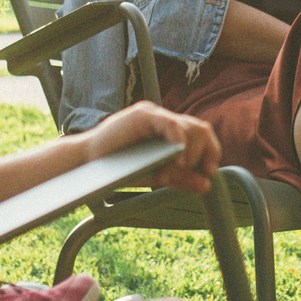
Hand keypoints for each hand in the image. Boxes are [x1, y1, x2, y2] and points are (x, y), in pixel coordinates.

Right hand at [83, 103, 218, 192]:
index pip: (201, 136)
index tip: (209, 173)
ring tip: (180, 168)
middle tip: (198, 172)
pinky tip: (177, 158)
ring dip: (192, 150)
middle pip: (201, 129)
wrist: (89, 164)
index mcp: (170, 132)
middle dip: (207, 152)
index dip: (212, 153)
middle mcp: (165, 120)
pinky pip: (171, 123)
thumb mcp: (157, 176)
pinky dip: (179, 140)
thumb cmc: (119, 169)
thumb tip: (207, 185)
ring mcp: (154, 115)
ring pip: (191, 126)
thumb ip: (181, 179)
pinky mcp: (143, 115)